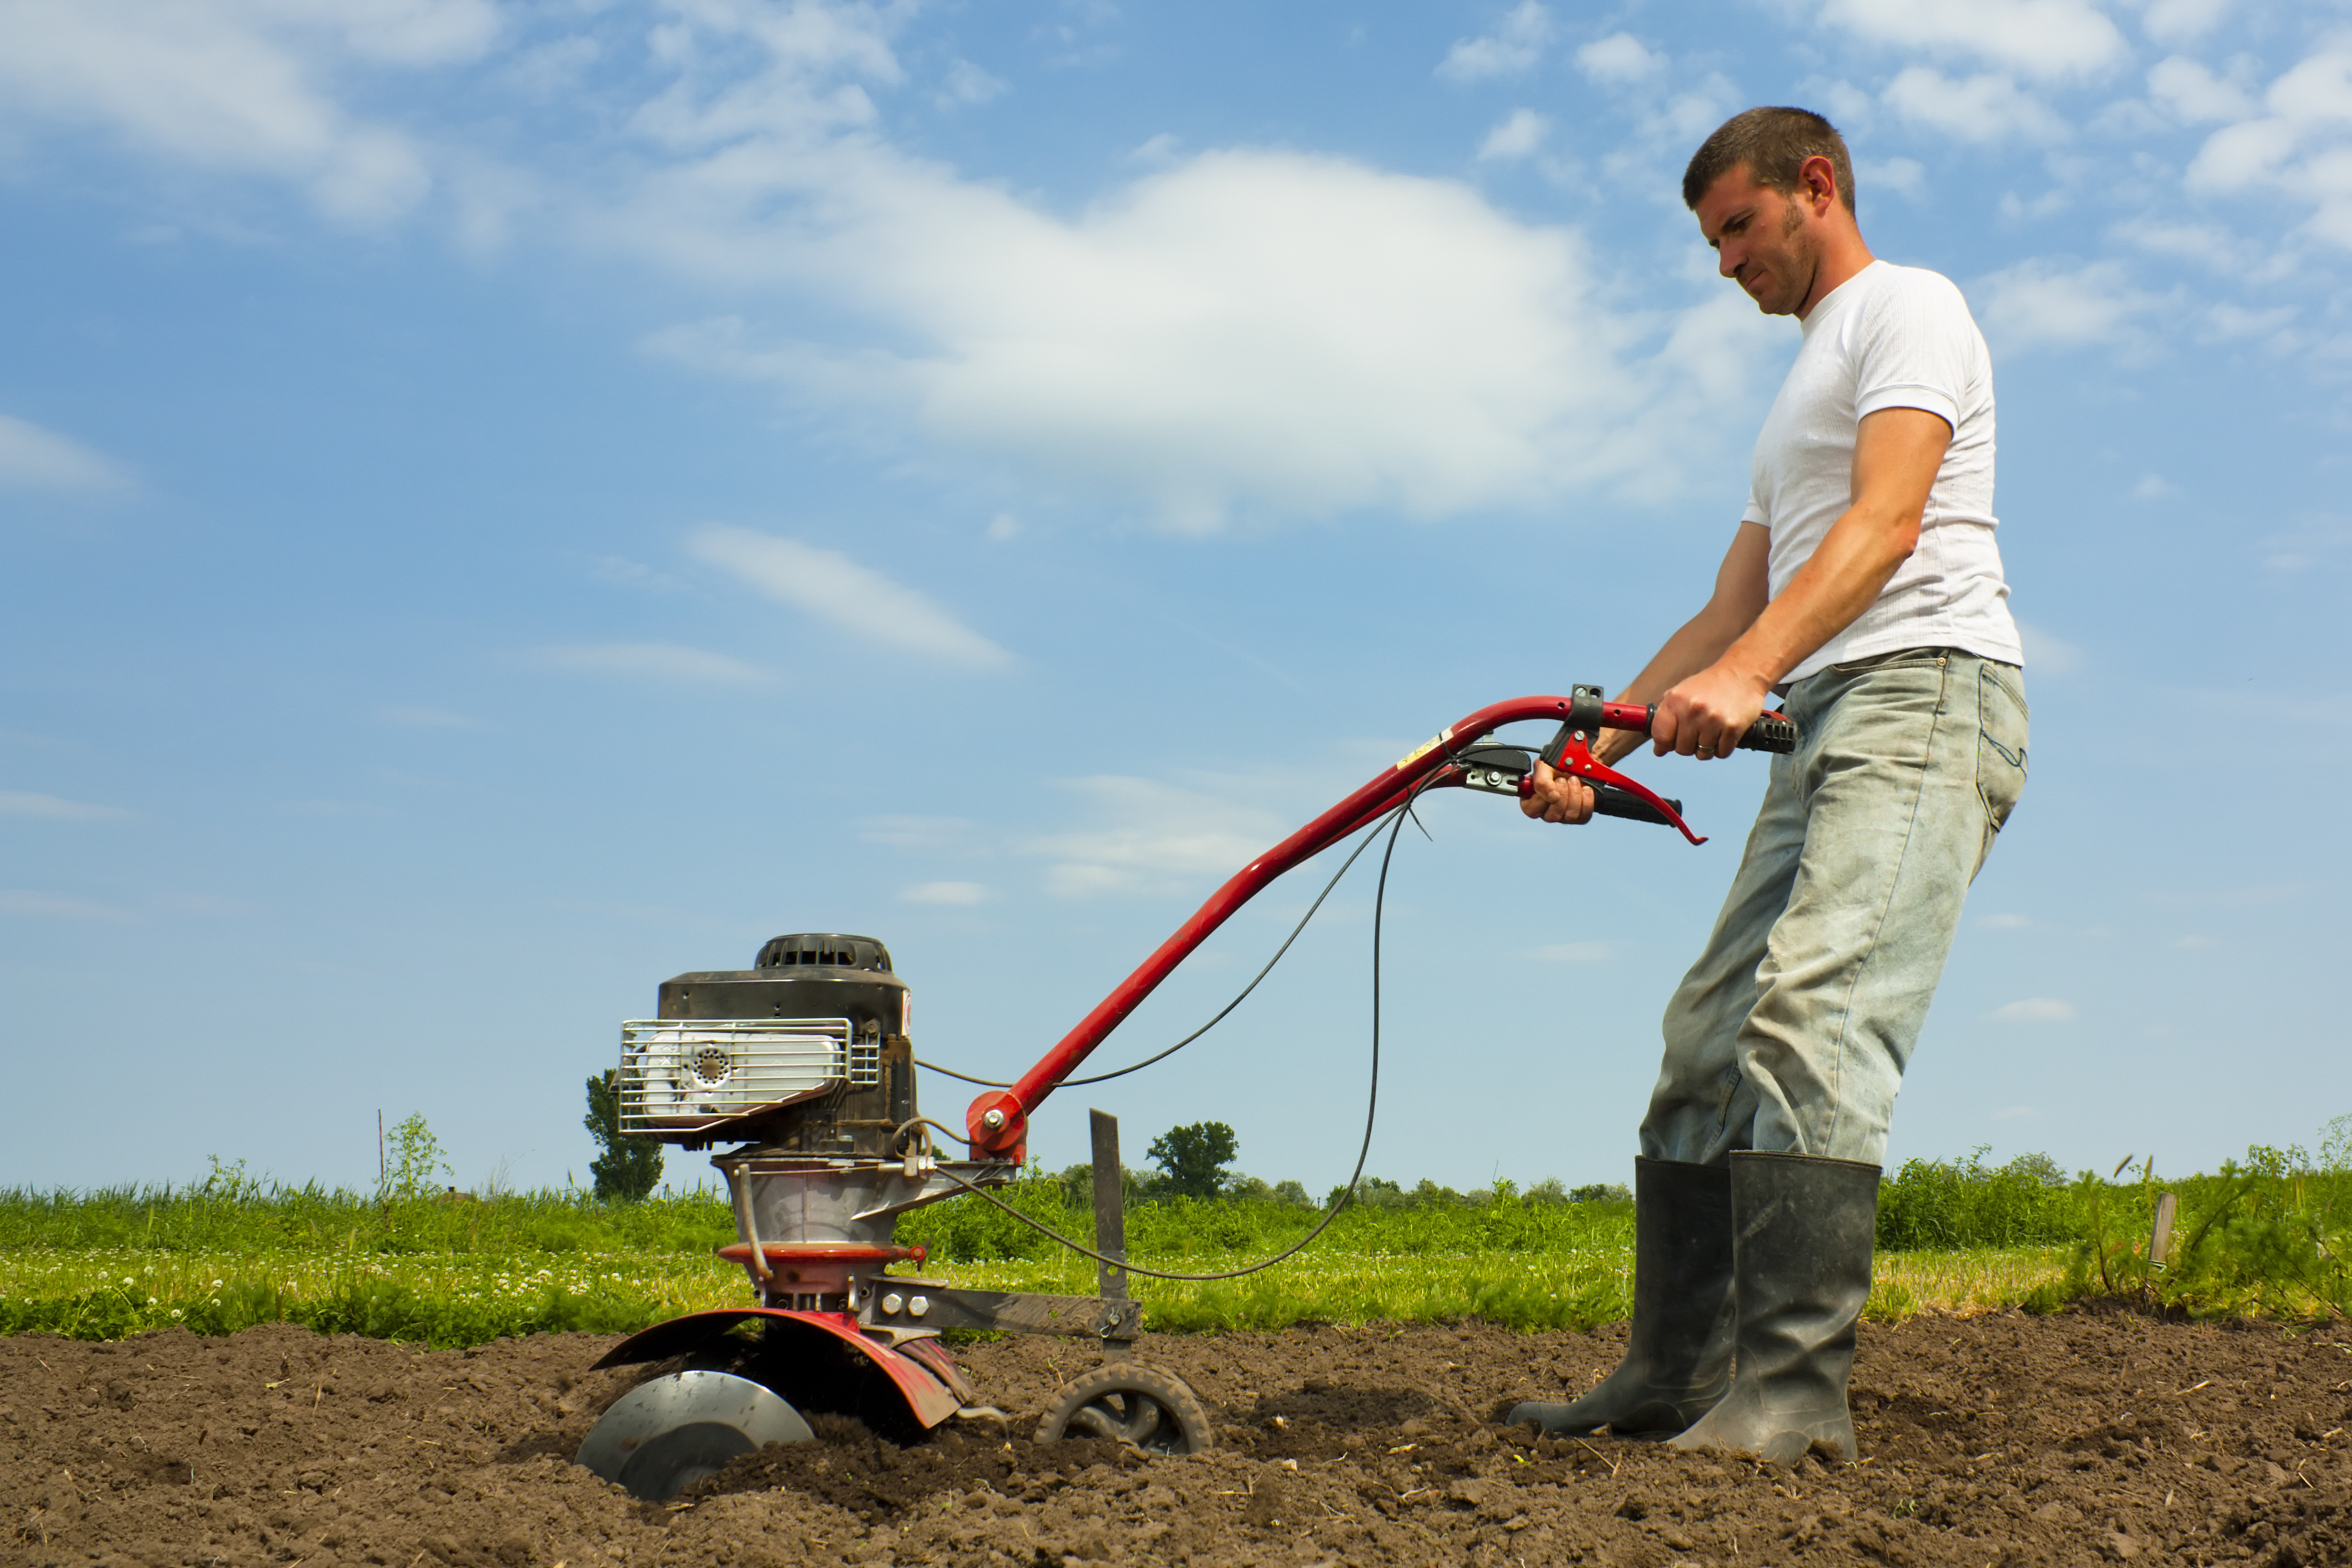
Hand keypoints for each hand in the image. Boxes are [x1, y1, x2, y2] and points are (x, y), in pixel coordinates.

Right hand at [1520, 758, 1596, 823]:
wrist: (1576, 764)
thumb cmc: (1556, 766)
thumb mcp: (1543, 766)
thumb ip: (1541, 780)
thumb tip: (1551, 796)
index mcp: (1531, 801)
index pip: (1531, 810)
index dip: (1542, 798)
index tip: (1552, 783)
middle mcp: (1546, 812)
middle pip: (1553, 816)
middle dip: (1562, 794)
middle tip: (1563, 779)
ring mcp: (1563, 816)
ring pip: (1570, 816)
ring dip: (1575, 794)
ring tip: (1573, 780)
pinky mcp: (1579, 817)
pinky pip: (1584, 815)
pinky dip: (1587, 799)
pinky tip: (1584, 788)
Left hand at [1651, 661, 1771, 759]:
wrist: (1742, 673)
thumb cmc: (1710, 685)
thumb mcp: (1681, 692)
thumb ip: (1667, 715)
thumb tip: (1658, 747)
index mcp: (1675, 700)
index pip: (1661, 736)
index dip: (1663, 744)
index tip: (1668, 745)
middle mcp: (1692, 710)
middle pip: (1681, 749)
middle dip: (1688, 746)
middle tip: (1696, 734)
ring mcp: (1713, 720)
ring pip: (1702, 754)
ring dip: (1706, 748)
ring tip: (1711, 732)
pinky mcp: (1732, 728)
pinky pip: (1721, 753)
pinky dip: (1722, 748)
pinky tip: (1723, 734)